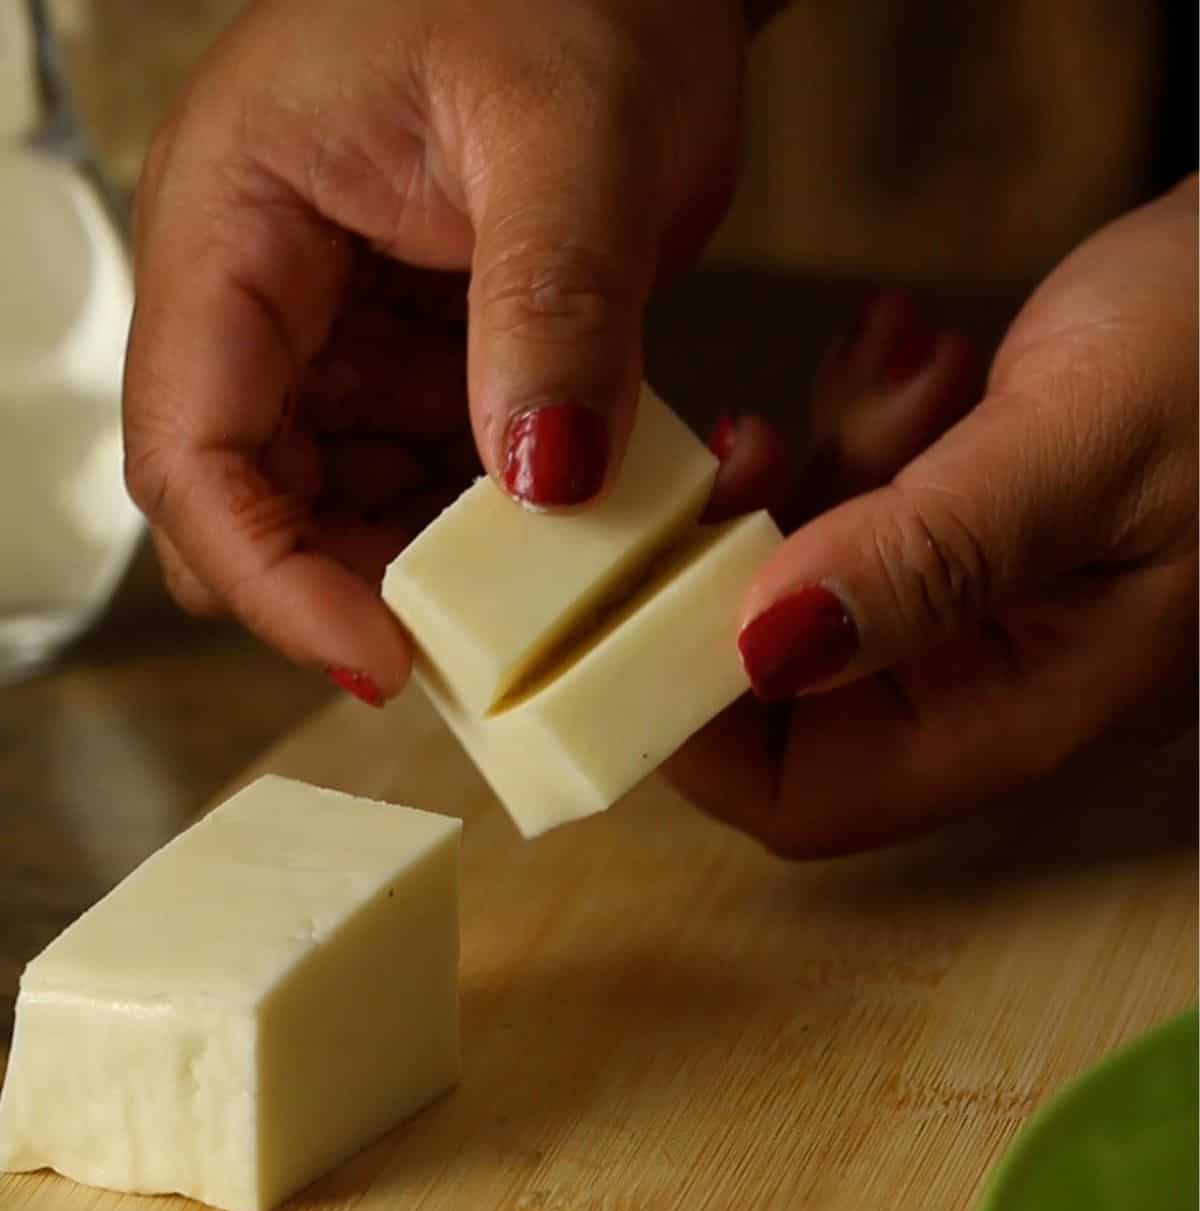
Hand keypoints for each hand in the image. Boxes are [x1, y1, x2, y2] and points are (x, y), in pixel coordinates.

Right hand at [124, 0, 747, 696]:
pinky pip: (429, 484)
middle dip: (359, 586)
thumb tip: (540, 483)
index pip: (193, 450)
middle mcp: (266, 292)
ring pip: (345, 512)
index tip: (385, 658)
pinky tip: (579, 514)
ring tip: (558, 574)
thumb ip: (550, 310)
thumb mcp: (575, 134)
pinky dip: (498, 525)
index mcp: (236, 222)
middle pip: (255, 506)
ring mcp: (340, 332)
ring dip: (441, 570)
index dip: (272, 578)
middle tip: (487, 642)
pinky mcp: (418, 361)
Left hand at [671, 179, 1198, 856]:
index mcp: (1026, 715)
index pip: (807, 798)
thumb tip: (763, 647)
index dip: (693, 729)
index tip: (627, 607)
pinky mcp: (981, 532)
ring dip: (817, 480)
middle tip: (750, 454)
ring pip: (817, 586)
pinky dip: (866, 434)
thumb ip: (927, 557)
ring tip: (895, 378)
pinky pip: (869, 510)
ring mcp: (989, 610)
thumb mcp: (1082, 448)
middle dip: (745, 570)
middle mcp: (997, 684)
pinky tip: (919, 357)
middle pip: (788, 694)